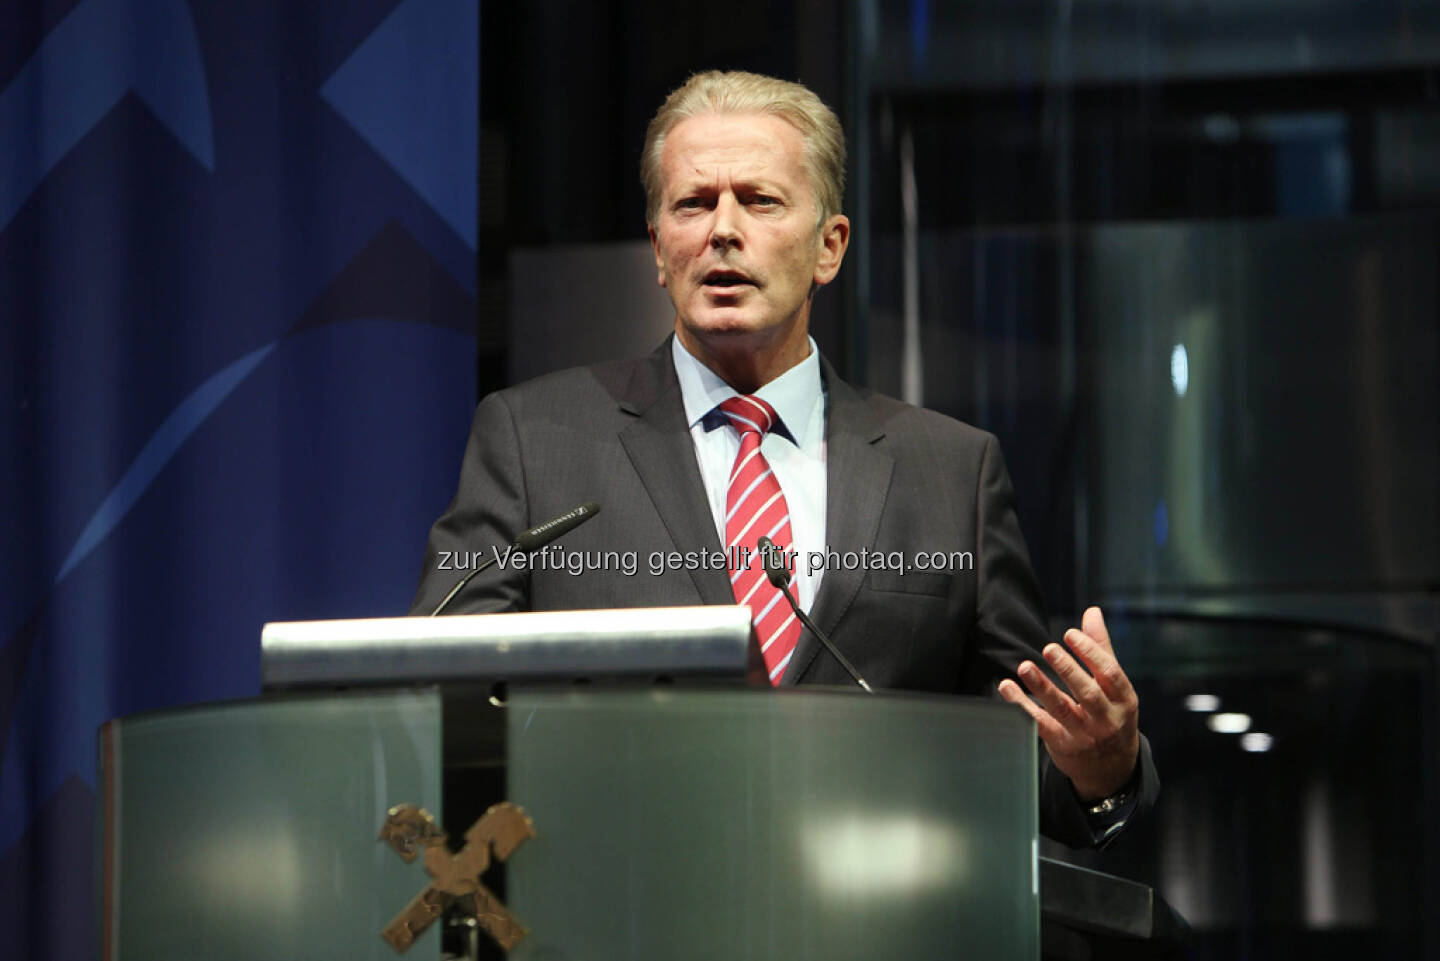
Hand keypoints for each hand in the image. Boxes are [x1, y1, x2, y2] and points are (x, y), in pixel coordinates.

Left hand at [997, 606, 1139, 800]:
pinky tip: (1007, 688)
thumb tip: (1092, 611)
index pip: (1110, 674)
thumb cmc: (1111, 714)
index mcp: (1124, 700)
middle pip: (1088, 694)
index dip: (1091, 653)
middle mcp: (1107, 719)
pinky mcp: (1064, 746)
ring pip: (1062, 710)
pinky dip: (1023, 706)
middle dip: (1068, 670)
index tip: (1070, 634)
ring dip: (1042, 687)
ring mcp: (1085, 735)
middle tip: (1048, 648)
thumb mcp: (1115, 686)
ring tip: (1024, 666)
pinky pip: (1041, 725)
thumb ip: (1101, 648)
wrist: (1111, 769)